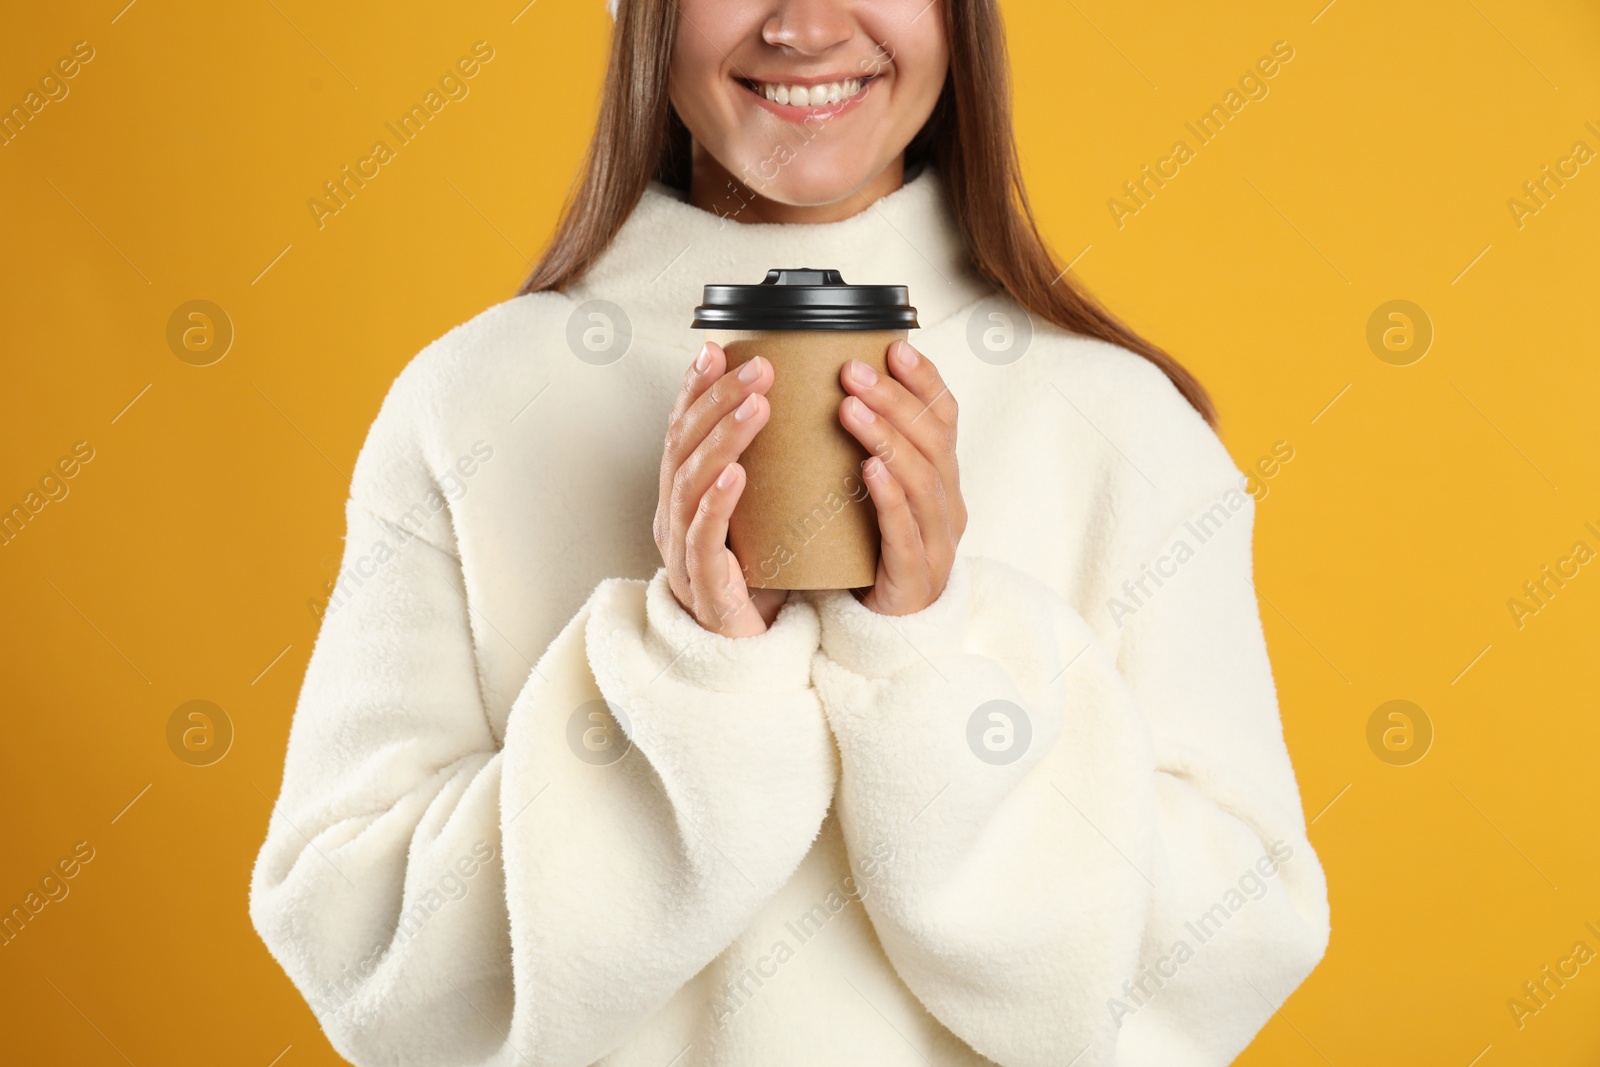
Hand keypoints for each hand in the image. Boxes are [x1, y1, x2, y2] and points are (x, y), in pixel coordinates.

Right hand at [654, 340, 788, 636]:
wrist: (751, 652)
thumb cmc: (757, 576)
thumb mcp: (760, 510)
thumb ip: (764, 465)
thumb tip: (796, 407)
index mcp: (683, 495)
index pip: (682, 429)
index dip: (695, 388)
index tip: (717, 349)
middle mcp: (673, 517)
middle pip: (683, 446)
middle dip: (718, 399)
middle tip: (759, 367)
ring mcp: (681, 552)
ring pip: (689, 483)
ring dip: (723, 438)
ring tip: (756, 405)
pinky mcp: (703, 587)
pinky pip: (702, 539)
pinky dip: (717, 502)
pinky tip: (736, 474)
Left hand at [837, 340, 966, 614]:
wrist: (882, 634)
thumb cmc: (871, 555)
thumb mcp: (873, 494)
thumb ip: (866, 450)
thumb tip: (829, 388)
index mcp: (942, 479)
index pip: (944, 417)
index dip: (925, 380)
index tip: (894, 346)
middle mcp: (949, 505)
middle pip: (933, 440)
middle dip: (895, 399)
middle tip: (852, 370)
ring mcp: (938, 542)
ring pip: (923, 479)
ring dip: (887, 437)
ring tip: (850, 408)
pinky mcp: (915, 577)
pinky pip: (906, 530)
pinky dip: (889, 496)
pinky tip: (869, 469)